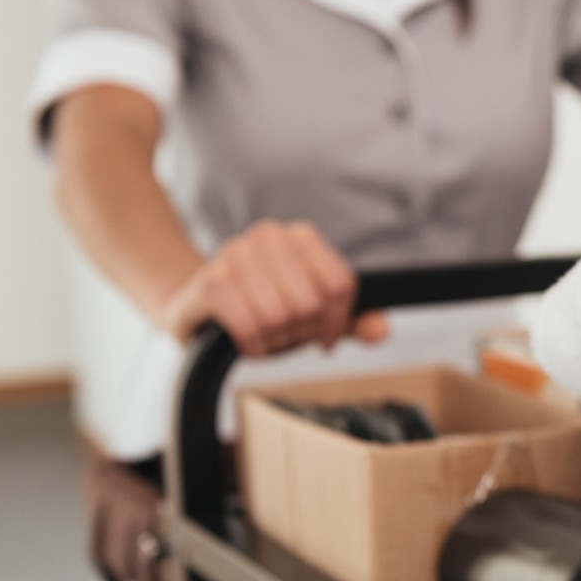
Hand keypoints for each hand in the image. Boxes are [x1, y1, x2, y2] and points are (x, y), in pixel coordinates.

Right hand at [158, 220, 389, 355]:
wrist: (199, 310)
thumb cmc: (261, 309)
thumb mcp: (312, 315)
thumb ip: (350, 320)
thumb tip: (382, 330)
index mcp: (299, 236)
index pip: (340, 284)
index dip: (336, 320)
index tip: (324, 336)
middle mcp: (268, 236)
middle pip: (311, 302)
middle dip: (301, 331)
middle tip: (286, 335)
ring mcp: (235, 254)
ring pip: (282, 314)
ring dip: (276, 339)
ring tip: (265, 335)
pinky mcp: (210, 281)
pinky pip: (250, 325)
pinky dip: (254, 344)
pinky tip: (247, 341)